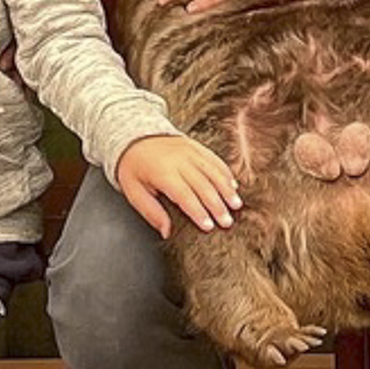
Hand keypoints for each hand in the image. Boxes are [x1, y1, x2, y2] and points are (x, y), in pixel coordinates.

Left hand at [116, 134, 243, 238]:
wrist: (133, 136)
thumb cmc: (133, 168)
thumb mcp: (133, 192)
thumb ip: (151, 212)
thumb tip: (167, 232)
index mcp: (163, 173)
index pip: (184, 196)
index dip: (198, 212)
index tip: (209, 226)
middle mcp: (179, 161)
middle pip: (203, 185)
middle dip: (217, 205)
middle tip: (227, 222)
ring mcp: (189, 151)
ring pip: (213, 171)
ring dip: (226, 189)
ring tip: (236, 205)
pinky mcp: (196, 146)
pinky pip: (214, 160)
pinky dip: (225, 173)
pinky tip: (233, 185)